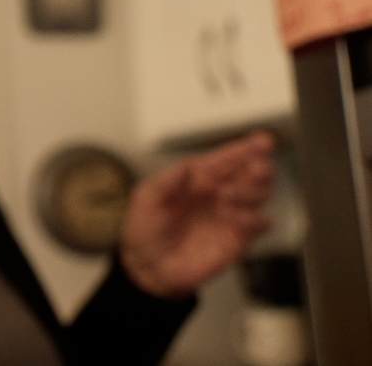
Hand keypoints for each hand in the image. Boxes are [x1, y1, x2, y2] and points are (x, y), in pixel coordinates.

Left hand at [120, 131, 275, 298]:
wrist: (149, 266)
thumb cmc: (145, 230)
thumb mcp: (146, 199)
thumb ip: (166, 181)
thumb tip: (186, 166)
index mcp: (197, 178)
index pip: (226, 158)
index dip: (246, 148)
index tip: (262, 141)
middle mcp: (218, 192)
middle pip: (252, 172)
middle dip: (259, 166)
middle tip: (254, 168)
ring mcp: (230, 214)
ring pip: (260, 193)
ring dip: (251, 191)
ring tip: (227, 196)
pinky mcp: (238, 238)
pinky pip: (261, 223)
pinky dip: (255, 217)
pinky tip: (234, 217)